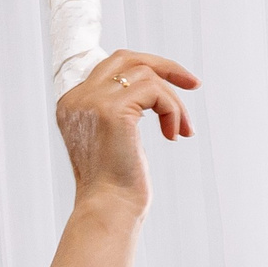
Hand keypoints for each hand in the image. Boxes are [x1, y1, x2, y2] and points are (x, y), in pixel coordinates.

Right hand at [53, 50, 199, 210]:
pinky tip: (174, 136)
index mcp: (74, 103)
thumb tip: (157, 95)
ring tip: (182, 131)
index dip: (147, 68)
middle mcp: (78, 98)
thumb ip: (122, 112)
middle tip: (194, 84)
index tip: (178, 82)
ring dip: (174, 102)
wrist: (109, 208)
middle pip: (126, 58)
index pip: (111, 67)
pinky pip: (155, 91)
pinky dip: (172, 110)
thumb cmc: (117, 185)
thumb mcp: (115, 140)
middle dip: (165, 67)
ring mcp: (92, 101)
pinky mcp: (111, 110)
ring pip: (147, 76)